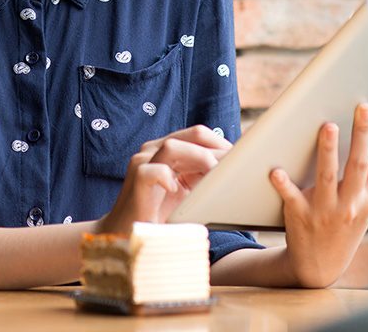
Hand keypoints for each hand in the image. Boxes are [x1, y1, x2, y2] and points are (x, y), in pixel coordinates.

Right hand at [97, 125, 230, 233]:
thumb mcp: (188, 192)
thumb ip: (203, 178)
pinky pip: (152, 171)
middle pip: (192, 134)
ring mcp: (142, 163)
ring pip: (173, 146)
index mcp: (167, 149)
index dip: (222, 144)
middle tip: (235, 166)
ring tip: (214, 175)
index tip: (241, 159)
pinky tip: (176, 190)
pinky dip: (167, 177)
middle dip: (217, 148)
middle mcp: (154, 150)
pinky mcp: (135, 180)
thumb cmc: (160, 214)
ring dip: (199, 158)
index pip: (199, 134)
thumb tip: (234, 172)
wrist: (126, 233)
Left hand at [270, 98, 367, 287]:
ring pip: (327, 177)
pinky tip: (275, 171)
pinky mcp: (300, 217)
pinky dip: (284, 185)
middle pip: (359, 164)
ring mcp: (326, 211)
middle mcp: (352, 203)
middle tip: (363, 106)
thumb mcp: (367, 208)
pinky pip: (292, 199)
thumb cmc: (345, 226)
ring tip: (328, 126)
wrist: (319, 267)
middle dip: (363, 134)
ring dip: (328, 151)